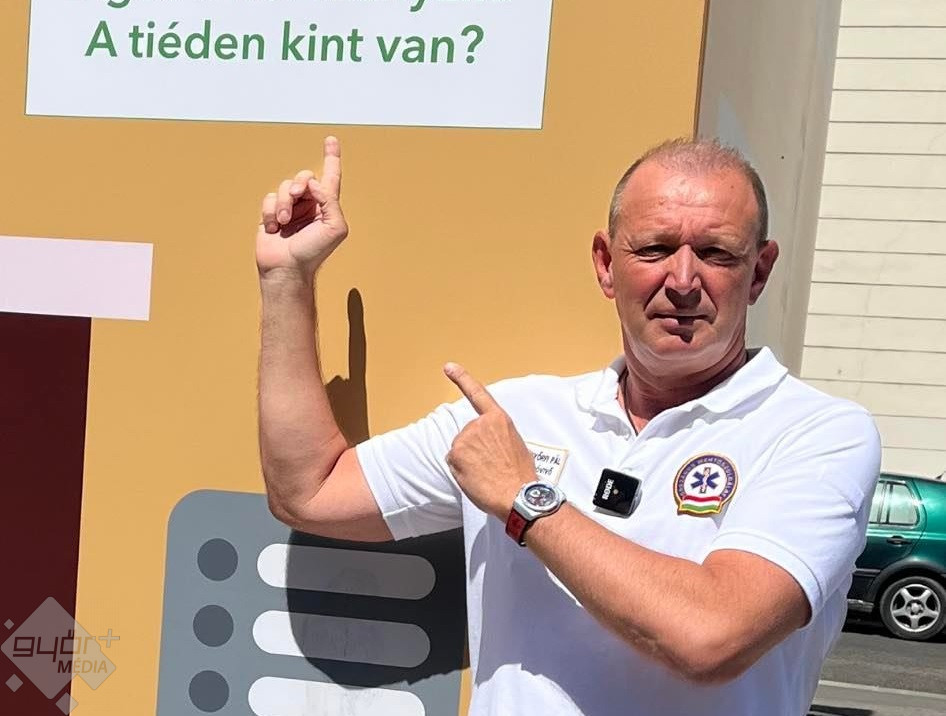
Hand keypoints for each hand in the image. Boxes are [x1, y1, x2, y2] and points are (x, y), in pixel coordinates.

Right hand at [256, 136, 348, 278]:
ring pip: (285, 187)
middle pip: (303, 177)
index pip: (331, 177)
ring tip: (284, 223)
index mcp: (327, 206)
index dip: (332, 158)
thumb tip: (314, 184)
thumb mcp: (335, 227)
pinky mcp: (272, 215)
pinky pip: (269, 198)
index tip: (331, 140)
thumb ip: (330, 201)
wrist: (287, 268)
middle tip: (298, 195)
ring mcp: (290, 209)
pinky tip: (274, 228)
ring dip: (284, 203)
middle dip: (299, 183)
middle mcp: (309, 205)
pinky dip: (271, 212)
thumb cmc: (314, 252)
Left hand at [444, 363, 535, 519]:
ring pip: (459, 449)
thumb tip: (484, 446)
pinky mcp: (456, 452)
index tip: (449, 367)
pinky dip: (460, 471)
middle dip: (474, 449)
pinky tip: (476, 477)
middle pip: (467, 434)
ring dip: (467, 461)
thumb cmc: (520, 475)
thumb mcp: (515, 446)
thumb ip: (497, 437)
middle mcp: (480, 424)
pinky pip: (452, 461)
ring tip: (486, 473)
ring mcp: (466, 437)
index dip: (462, 379)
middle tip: (492, 466)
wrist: (517, 494)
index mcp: (499, 420)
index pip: (478, 395)